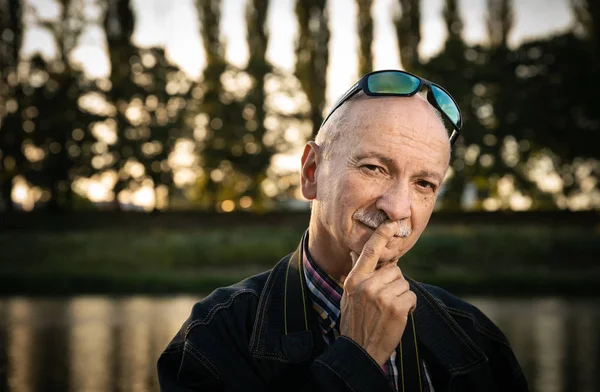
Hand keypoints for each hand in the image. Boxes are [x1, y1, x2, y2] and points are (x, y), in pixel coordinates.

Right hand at [339, 221, 416, 365]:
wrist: (360, 351)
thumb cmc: (354, 322)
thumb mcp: (348, 295)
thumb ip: (356, 273)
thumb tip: (356, 251)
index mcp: (354, 280)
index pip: (369, 251)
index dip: (381, 235)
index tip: (392, 223)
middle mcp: (367, 285)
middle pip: (394, 270)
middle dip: (394, 282)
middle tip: (384, 299)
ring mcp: (382, 296)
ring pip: (403, 283)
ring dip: (401, 295)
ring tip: (389, 310)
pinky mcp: (396, 307)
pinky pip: (411, 296)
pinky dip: (408, 306)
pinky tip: (397, 316)